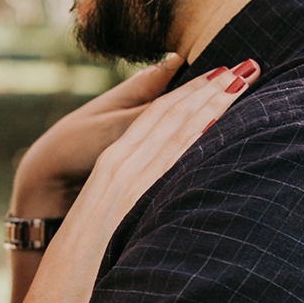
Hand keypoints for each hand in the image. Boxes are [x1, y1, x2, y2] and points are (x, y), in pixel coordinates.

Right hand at [0, 60, 257, 302]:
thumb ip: (141, 302)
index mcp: (96, 241)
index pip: (142, 169)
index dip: (181, 132)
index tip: (220, 104)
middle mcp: (88, 225)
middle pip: (144, 148)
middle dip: (192, 106)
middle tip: (238, 70)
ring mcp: (86, 228)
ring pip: (140, 151)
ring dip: (188, 111)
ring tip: (232, 77)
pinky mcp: (87, 238)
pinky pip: (131, 177)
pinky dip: (166, 144)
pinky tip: (201, 119)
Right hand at [68, 58, 259, 243]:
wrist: (53, 237)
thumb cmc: (82, 218)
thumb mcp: (104, 181)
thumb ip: (134, 161)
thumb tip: (164, 156)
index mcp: (120, 148)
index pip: (164, 108)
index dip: (195, 87)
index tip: (225, 70)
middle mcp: (125, 152)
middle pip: (175, 110)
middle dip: (213, 87)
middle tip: (249, 64)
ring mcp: (128, 169)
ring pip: (175, 126)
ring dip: (211, 102)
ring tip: (241, 81)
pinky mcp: (131, 187)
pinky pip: (168, 155)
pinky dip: (191, 134)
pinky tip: (215, 120)